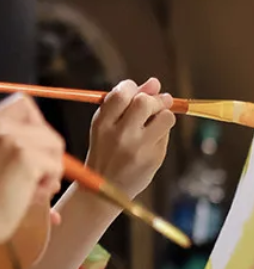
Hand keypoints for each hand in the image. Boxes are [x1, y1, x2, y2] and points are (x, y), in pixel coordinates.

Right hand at [0, 93, 64, 244]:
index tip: (34, 150)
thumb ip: (10, 145)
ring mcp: (11, 139)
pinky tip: (31, 195)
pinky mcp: (25, 156)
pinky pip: (56, 166)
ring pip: (54, 146)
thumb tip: (49, 142)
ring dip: (50, 170)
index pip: (23, 104)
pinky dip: (49, 184)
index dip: (36, 126)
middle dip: (47, 153)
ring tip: (31, 188)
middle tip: (34, 178)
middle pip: (45, 127)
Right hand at [85, 78, 175, 197]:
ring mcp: (139, 148)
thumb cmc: (105, 150)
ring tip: (155, 121)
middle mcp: (120, 135)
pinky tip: (151, 140)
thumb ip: (126, 102)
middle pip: (145, 102)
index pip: (122, 93)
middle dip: (154, 99)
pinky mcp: (154, 158)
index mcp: (102, 124)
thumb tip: (155, 82)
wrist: (105, 186)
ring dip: (163, 115)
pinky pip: (166, 135)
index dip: (133, 87)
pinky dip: (161, 133)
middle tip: (156, 103)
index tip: (136, 91)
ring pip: (165, 116)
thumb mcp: (105, 125)